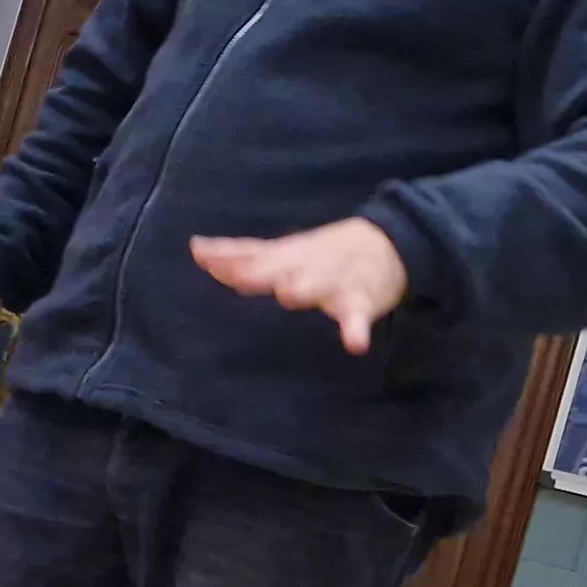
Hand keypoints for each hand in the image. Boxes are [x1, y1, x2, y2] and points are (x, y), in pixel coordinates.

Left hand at [192, 218, 407, 352]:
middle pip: (281, 267)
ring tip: (290, 294)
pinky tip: (354, 344)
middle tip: (241, 278)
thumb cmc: (323, 252)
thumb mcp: (284, 248)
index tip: (202, 256)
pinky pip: (357, 318)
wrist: (389, 242)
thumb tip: (197, 249)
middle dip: (261, 272)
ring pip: (317, 285)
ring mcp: (333, 282)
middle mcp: (305, 265)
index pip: (252, 253)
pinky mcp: (360, 300)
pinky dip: (356, 330)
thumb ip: (243, 253)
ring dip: (304, 289)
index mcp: (285, 254)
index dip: (228, 256)